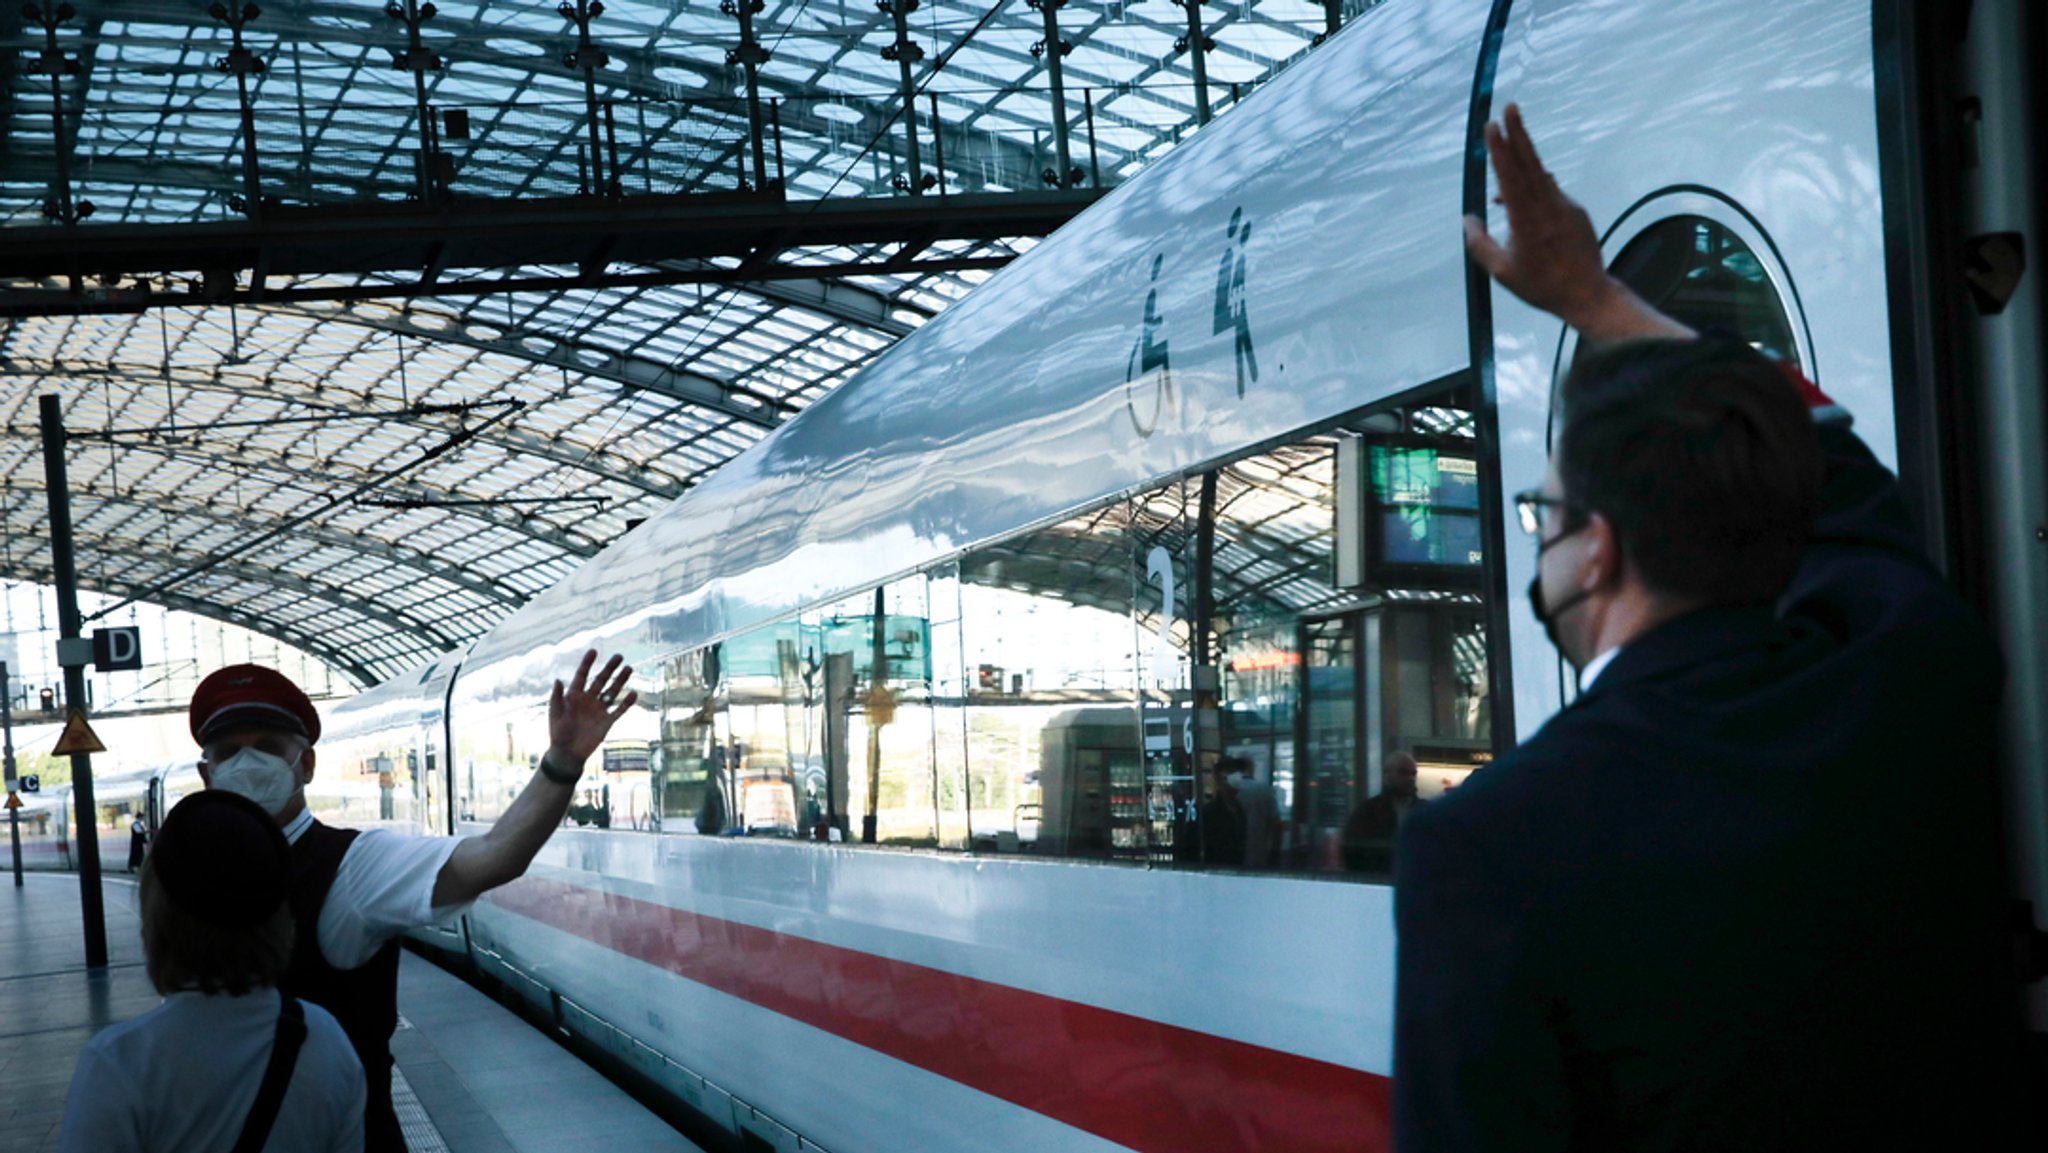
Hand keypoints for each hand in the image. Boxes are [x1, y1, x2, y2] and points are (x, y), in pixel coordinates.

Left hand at [548, 650, 636, 766]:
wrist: (568, 753)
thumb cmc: (558, 733)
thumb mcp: (555, 714)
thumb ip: (557, 697)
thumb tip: (558, 680)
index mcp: (574, 696)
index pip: (582, 675)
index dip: (587, 663)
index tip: (594, 651)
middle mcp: (588, 700)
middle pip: (601, 680)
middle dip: (610, 668)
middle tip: (619, 656)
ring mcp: (599, 710)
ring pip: (612, 691)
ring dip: (620, 681)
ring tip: (629, 668)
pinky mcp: (607, 721)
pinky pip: (619, 710)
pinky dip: (626, 703)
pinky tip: (633, 693)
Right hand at [1464, 104, 1692, 344]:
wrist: (1587, 294)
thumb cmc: (1540, 286)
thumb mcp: (1502, 271)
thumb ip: (1480, 243)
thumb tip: (1466, 219)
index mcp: (1526, 220)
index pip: (1509, 176)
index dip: (1500, 149)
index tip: (1492, 126)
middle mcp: (1547, 207)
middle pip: (1530, 162)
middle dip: (1518, 132)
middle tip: (1509, 106)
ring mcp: (1565, 206)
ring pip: (1541, 175)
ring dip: (1524, 159)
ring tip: (1507, 146)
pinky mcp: (1577, 211)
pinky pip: (1552, 191)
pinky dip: (1536, 187)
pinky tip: (1524, 199)